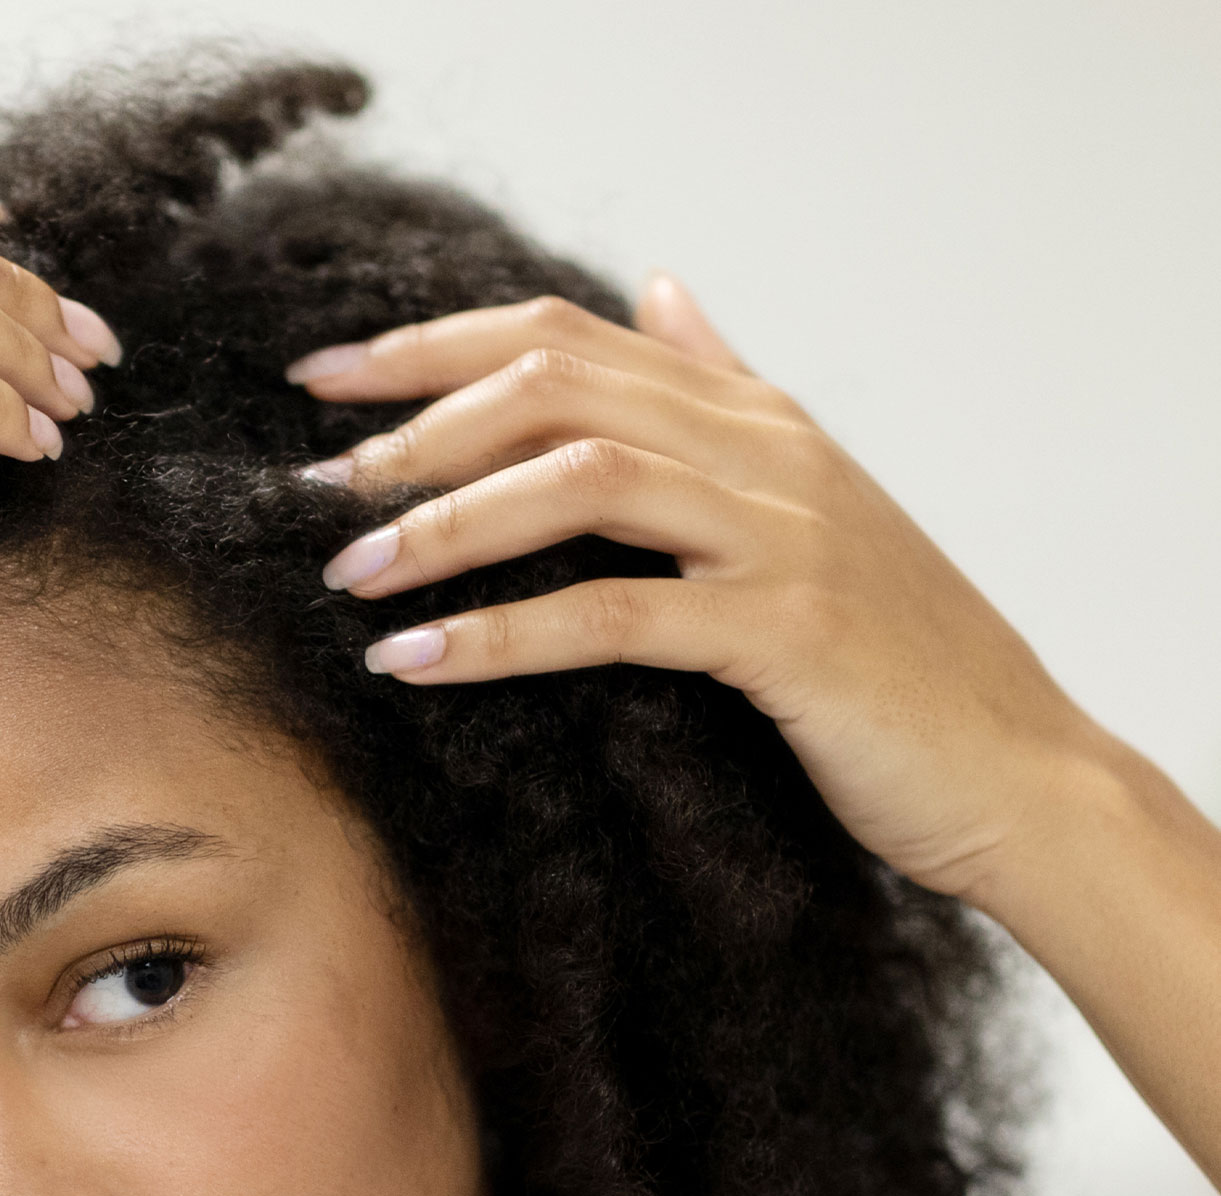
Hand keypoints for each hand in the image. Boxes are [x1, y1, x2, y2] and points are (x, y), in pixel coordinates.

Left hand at [287, 281, 1104, 903]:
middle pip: (557, 386)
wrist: (1012, 769)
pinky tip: (419, 661)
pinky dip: (506, 635)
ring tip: (350, 577)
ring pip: (580, 480)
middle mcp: (764, 451)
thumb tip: (657, 292)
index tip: (323, 379)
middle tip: (318, 490)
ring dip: (446, 525)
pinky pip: (618, 614)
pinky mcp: (784, 632)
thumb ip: (721, 394)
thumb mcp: (803, 503)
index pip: (566, 337)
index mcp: (752, 416)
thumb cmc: (889, 658)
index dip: (433, 347)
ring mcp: (780, 535)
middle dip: (418, 431)